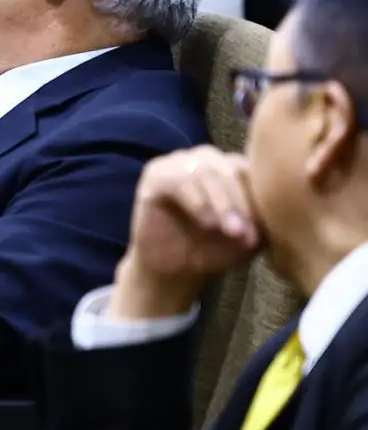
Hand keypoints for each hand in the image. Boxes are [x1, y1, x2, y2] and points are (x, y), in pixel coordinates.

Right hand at [108, 145, 262, 321]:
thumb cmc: (215, 249)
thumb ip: (263, 219)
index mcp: (231, 167)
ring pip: (203, 169)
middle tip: (242, 232)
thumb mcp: (249, 236)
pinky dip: (195, 201)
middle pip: (227, 166)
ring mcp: (177, 163)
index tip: (261, 229)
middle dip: (237, 201)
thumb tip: (275, 209)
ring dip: (218, 202)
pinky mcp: (154, 174)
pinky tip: (205, 222)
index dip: (257, 196)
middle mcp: (205, 159)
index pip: (249, 167)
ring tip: (226, 230)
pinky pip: (176, 179)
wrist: (176, 270)